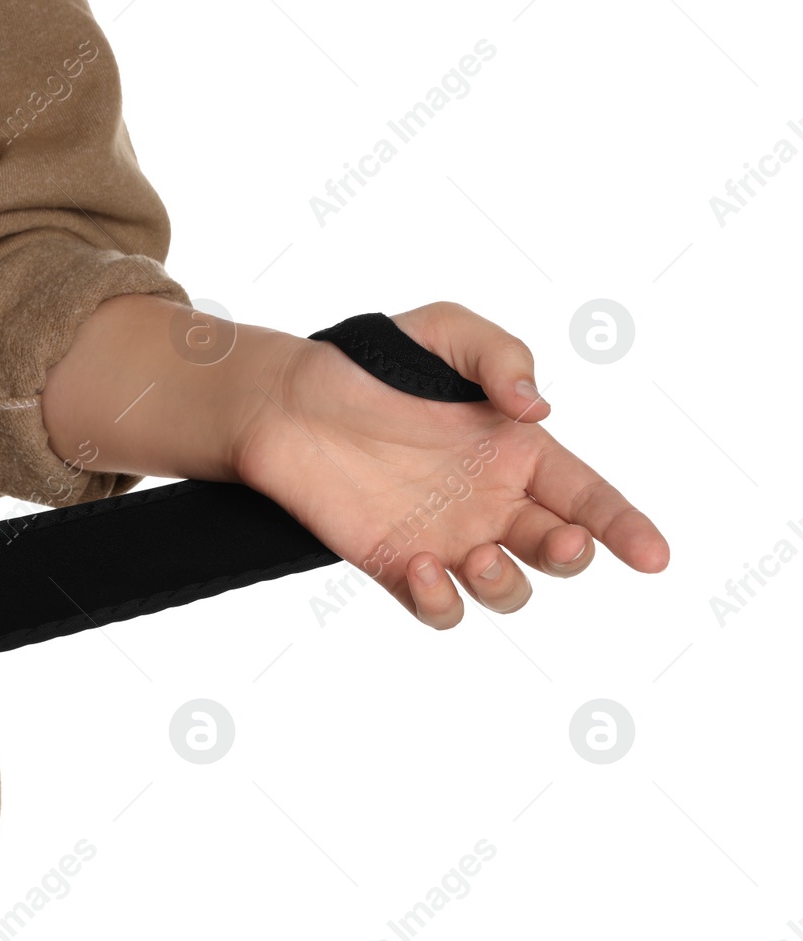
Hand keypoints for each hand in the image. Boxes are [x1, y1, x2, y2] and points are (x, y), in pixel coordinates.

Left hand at [231, 301, 669, 627]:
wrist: (286, 400)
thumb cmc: (370, 362)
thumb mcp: (446, 333)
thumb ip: (502, 358)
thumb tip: (538, 411)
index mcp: (517, 452)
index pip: (590, 497)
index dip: (627, 529)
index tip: (653, 556)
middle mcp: (491, 502)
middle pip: (560, 551)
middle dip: (573, 555)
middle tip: (559, 541)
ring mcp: (446, 538)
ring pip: (506, 590)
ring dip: (508, 585)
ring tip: (480, 555)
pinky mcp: (395, 564)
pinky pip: (437, 607)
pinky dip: (442, 601)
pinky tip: (422, 566)